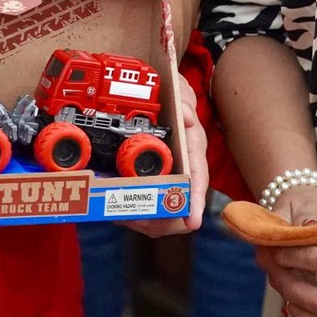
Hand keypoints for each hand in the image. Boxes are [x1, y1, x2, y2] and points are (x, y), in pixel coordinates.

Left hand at [126, 76, 209, 236]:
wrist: (167, 94)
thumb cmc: (176, 98)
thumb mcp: (181, 94)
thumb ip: (184, 104)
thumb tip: (187, 117)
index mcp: (193, 150)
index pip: (198, 178)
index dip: (195, 200)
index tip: (193, 222)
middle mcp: (184, 168)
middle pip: (181, 204)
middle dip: (165, 219)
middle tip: (141, 222)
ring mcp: (169, 175)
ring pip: (164, 209)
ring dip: (146, 220)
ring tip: (123, 218)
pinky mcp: (154, 179)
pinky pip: (148, 203)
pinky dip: (134, 212)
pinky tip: (118, 212)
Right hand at [253, 184, 316, 316]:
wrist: (298, 209)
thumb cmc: (306, 203)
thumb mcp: (309, 204)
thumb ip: (310, 218)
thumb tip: (312, 228)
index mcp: (272, 243)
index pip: (290, 254)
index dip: (311, 259)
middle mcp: (274, 269)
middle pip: (293, 290)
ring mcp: (285, 285)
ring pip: (300, 311)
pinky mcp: (297, 297)